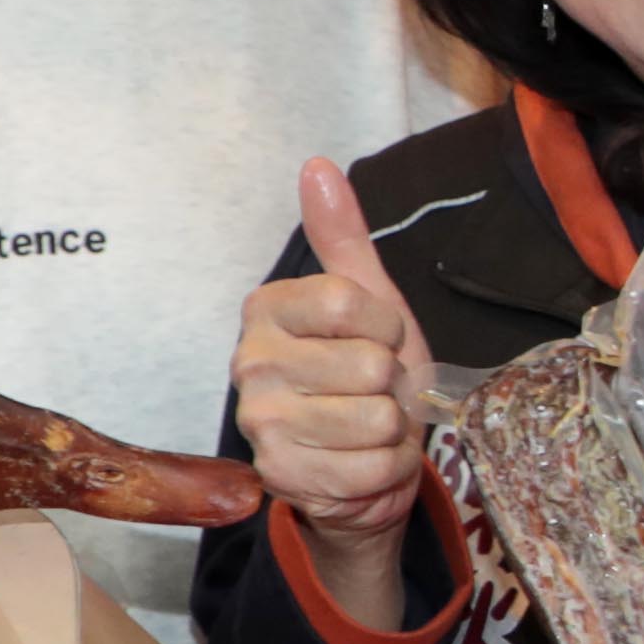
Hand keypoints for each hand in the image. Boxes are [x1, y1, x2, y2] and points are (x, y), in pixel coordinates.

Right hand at [231, 157, 432, 627]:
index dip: (387, 325)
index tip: (377, 338)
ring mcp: (261, 423)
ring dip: (392, 428)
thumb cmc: (365, 374)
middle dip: (393, 383)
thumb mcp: (367, 298)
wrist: (360, 462)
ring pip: (376, 418)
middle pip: (370, 364)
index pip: (352, 301)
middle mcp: (250, 363)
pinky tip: (363, 460)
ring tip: (370, 425)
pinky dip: (385, 469)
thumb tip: (318, 166)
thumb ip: (341, 233)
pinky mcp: (282, 477)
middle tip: (373, 390)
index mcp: (266, 310)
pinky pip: (372, 468)